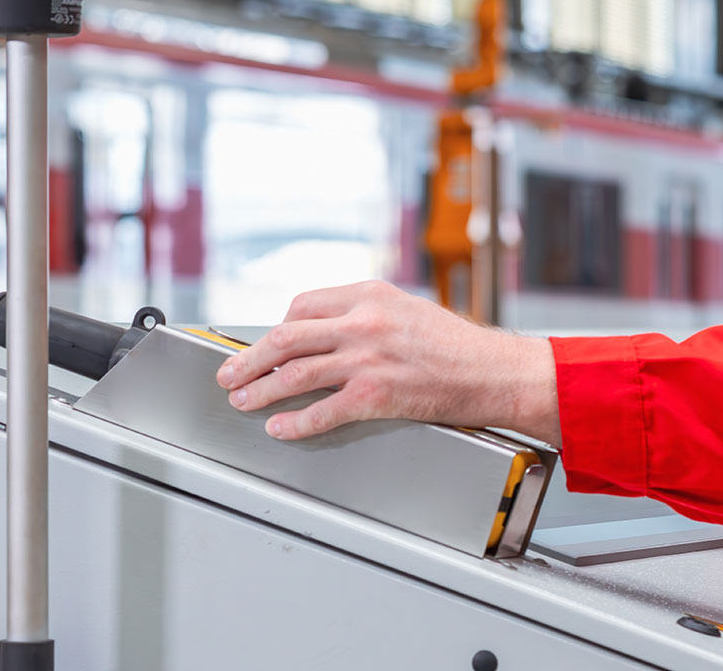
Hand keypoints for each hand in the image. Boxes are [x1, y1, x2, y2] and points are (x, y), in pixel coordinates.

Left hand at [214, 280, 561, 443]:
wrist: (493, 371)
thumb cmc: (458, 346)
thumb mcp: (408, 309)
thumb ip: (368, 315)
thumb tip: (328, 333)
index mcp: (370, 294)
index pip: (302, 305)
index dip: (276, 328)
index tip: (267, 344)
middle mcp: (364, 322)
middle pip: (286, 337)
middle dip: (249, 358)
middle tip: (229, 373)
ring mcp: (367, 358)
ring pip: (294, 373)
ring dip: (260, 390)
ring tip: (242, 401)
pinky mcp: (375, 394)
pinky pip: (321, 411)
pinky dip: (294, 422)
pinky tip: (282, 427)